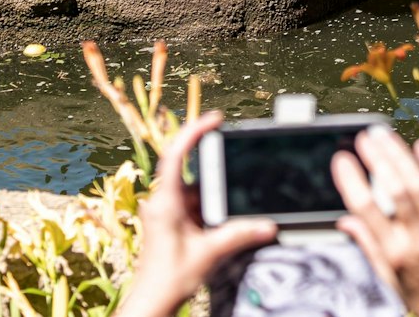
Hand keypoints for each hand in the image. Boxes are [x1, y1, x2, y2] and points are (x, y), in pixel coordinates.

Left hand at [116, 112, 276, 316]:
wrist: (152, 304)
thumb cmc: (167, 280)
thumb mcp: (209, 254)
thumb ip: (238, 235)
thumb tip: (266, 224)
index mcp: (165, 201)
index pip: (175, 154)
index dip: (194, 132)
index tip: (214, 120)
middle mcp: (163, 202)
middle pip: (195, 178)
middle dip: (217, 186)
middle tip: (227, 203)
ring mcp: (167, 213)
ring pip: (198, 196)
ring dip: (215, 205)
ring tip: (218, 231)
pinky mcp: (172, 224)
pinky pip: (196, 209)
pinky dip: (211, 215)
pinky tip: (218, 232)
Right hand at [333, 127, 418, 316]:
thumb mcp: (388, 277)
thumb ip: (367, 245)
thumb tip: (343, 221)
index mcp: (393, 253)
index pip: (366, 211)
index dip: (352, 181)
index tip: (341, 159)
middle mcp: (417, 239)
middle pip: (395, 191)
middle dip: (378, 159)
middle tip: (364, 138)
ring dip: (401, 156)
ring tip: (385, 135)